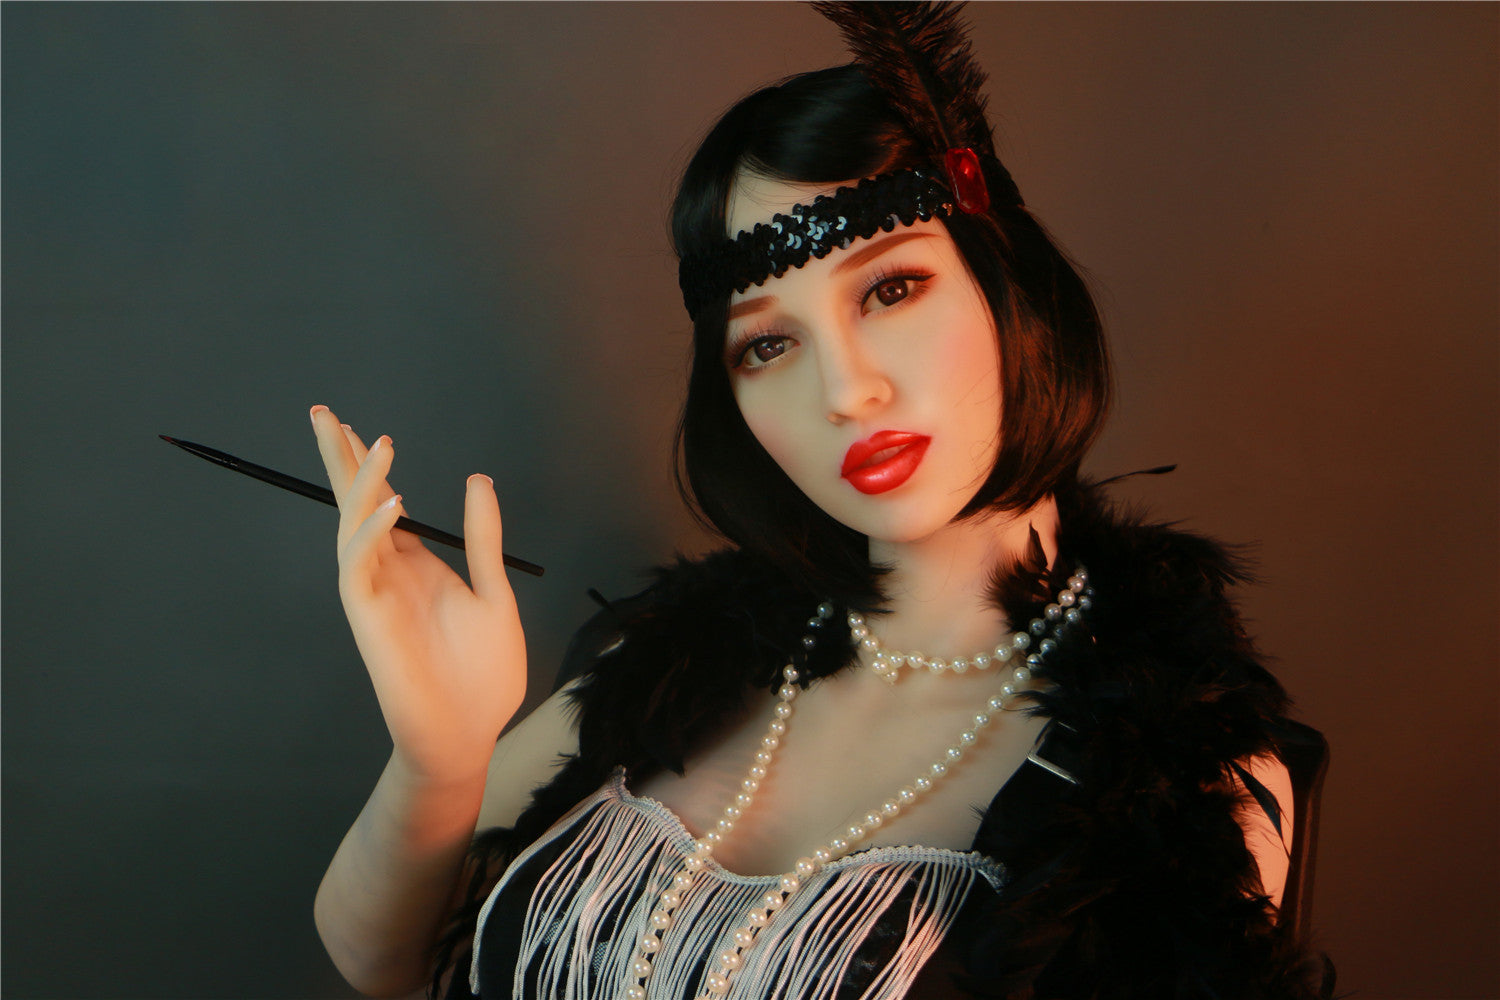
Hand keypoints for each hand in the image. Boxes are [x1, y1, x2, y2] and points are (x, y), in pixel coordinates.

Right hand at [310, 405, 525, 784]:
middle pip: (355, 505)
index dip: (369, 465)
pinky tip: (393, 504)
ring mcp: (375, 594)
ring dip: (360, 485)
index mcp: (417, 565)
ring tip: (376, 445)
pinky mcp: (368, 618)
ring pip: (353, 526)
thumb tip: (476, 479)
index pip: (384, 504)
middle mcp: (389, 573)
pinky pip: (358, 566)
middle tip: (321, 411)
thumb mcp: (494, 594)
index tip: (359, 426)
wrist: (470, 734)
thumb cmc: (482, 676)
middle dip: (339, 459)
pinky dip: (370, 531)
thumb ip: (482, 539)